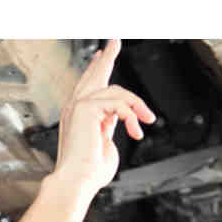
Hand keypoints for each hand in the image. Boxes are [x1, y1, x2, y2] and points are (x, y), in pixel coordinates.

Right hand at [54, 39, 155, 193]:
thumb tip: (118, 117)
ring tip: (147, 121)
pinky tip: (136, 130)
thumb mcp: (106, 145)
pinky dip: (131, 115)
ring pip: (116, 91)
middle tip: (115, 40)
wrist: (78, 181)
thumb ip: (109, 128)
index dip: (97, 69)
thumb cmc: (90, 172)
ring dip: (137, 105)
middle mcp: (75, 109)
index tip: (103, 55)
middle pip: (94, 74)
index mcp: (79, 117)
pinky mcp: (85, 108)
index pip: (89, 87)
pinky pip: (118, 102)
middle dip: (107, 57)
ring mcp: (78, 106)